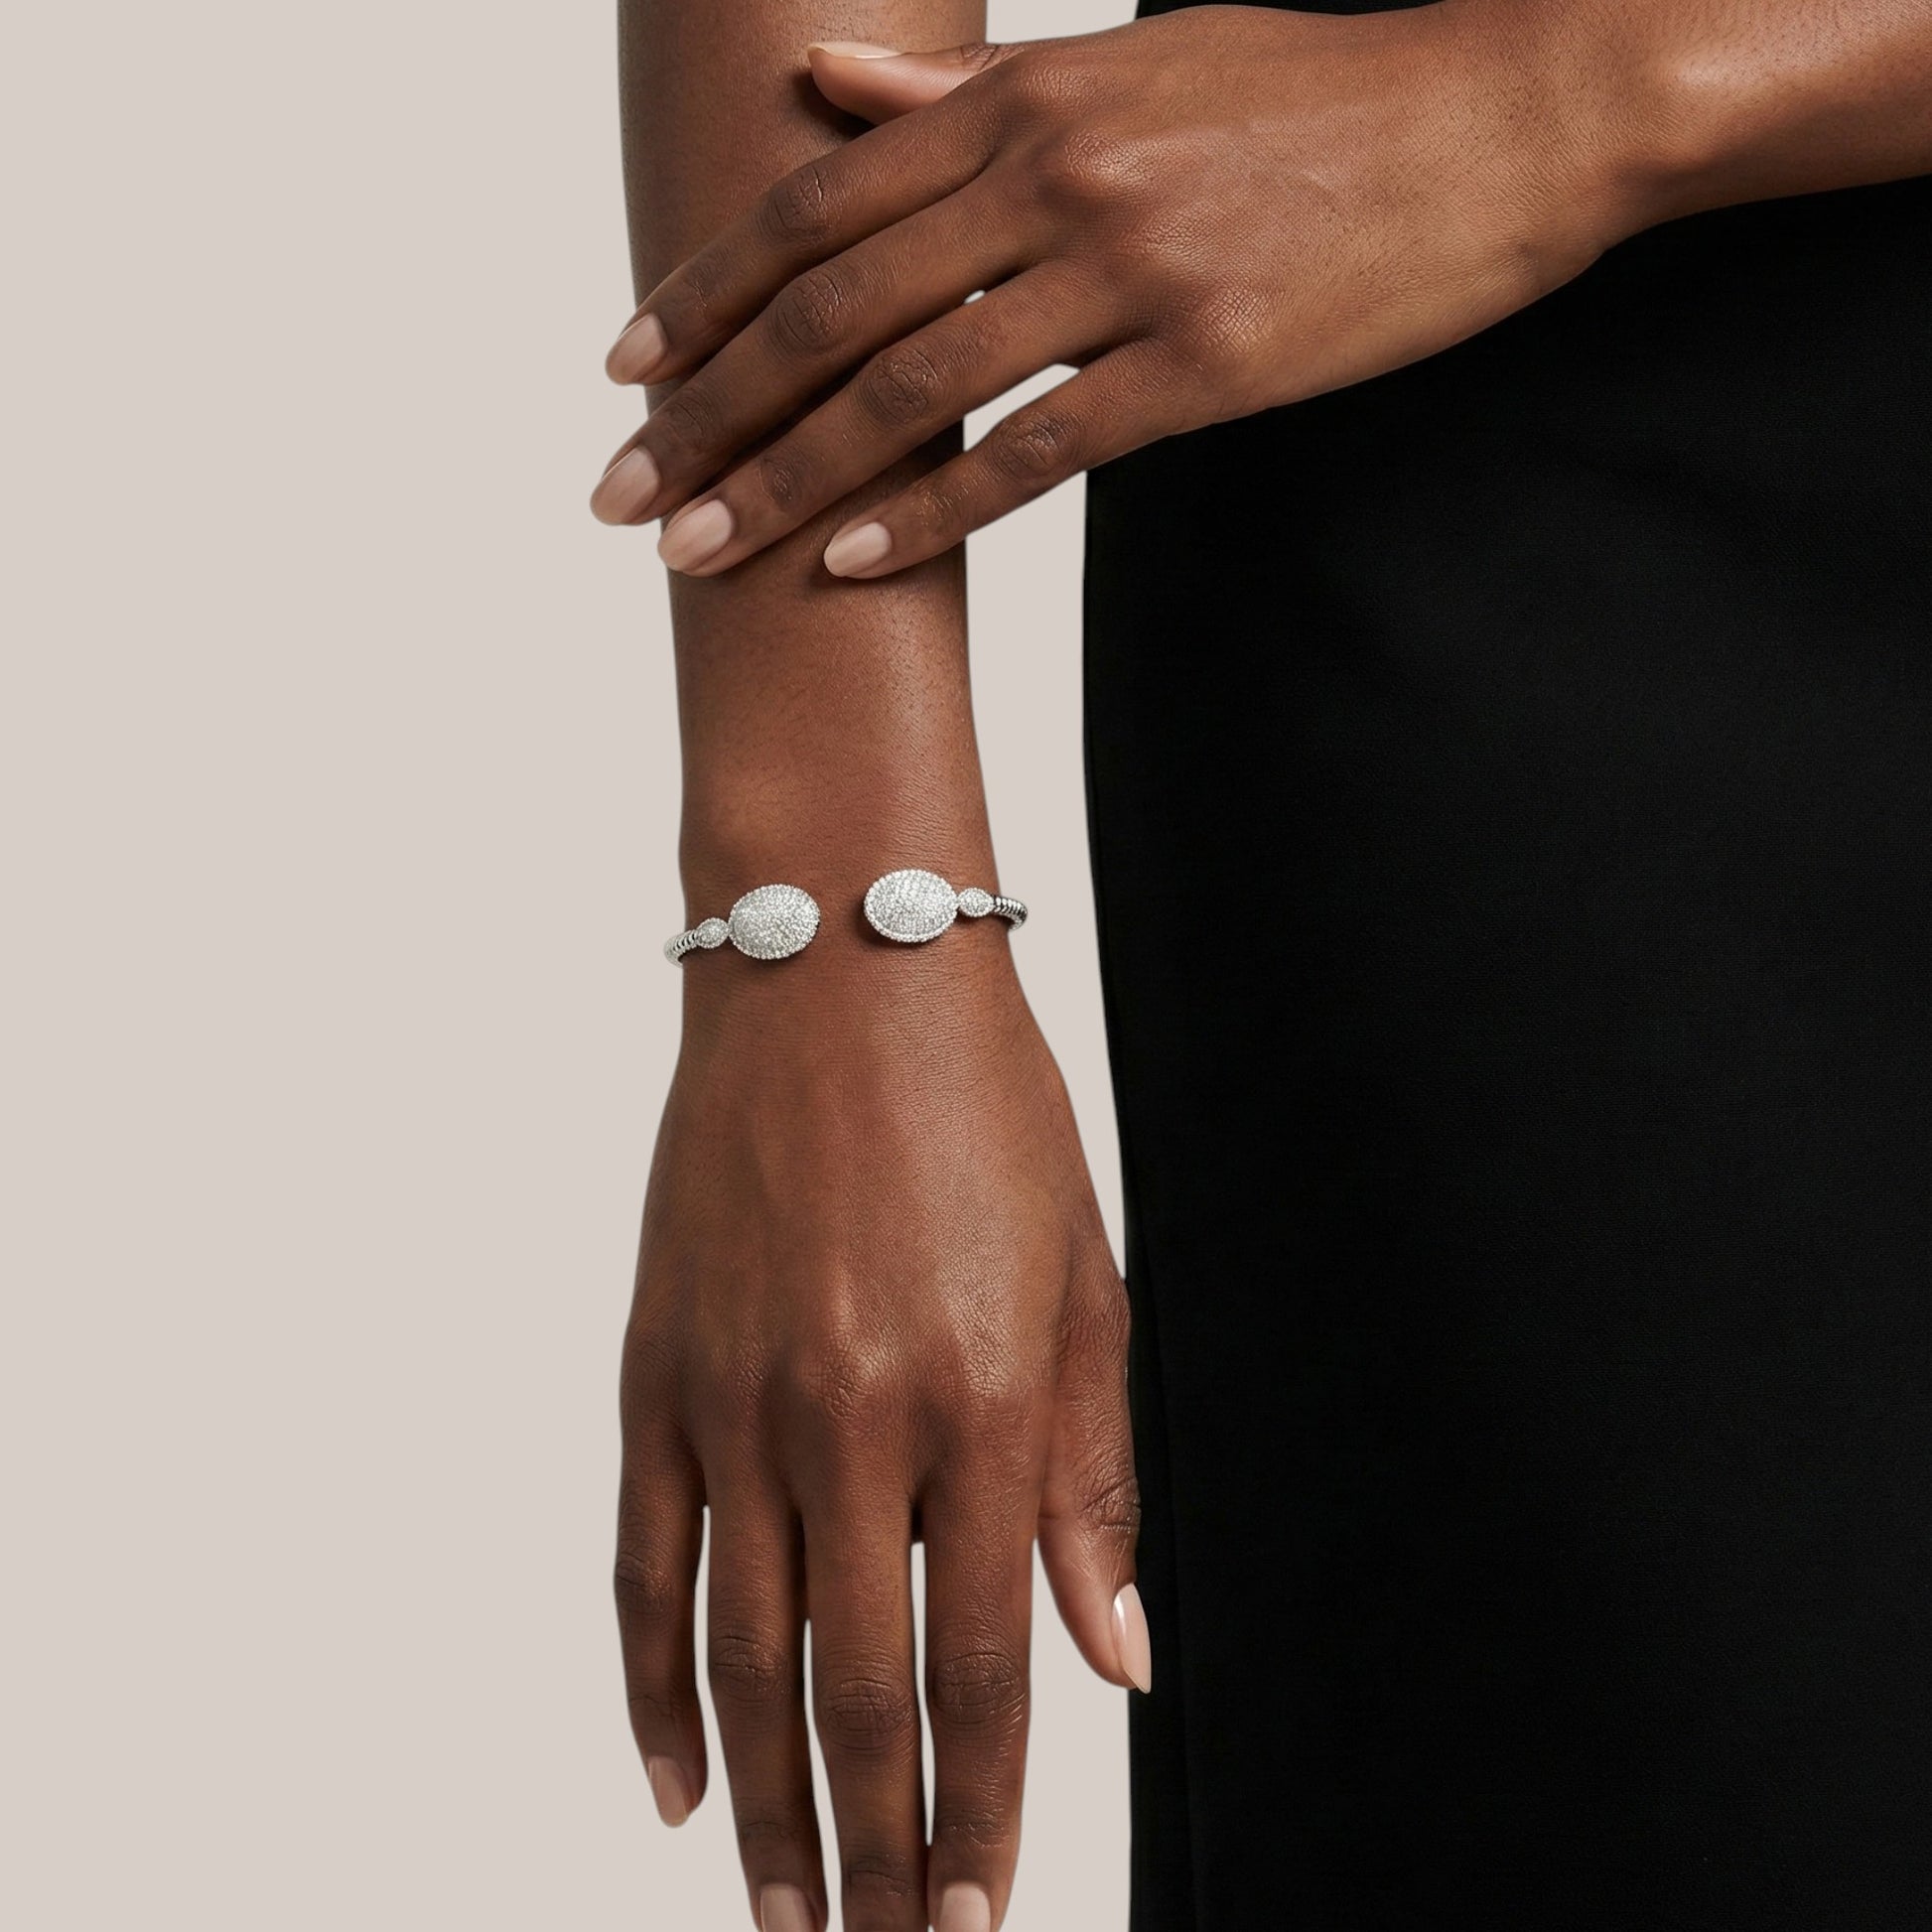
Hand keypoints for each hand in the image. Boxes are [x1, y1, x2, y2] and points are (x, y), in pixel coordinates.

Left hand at [590, 1, 1625, 576]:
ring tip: (702, 554)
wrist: (1504, 113)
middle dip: (713, 412)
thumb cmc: (1313, 89)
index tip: (628, 373)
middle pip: (832, 309)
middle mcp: (1056, 175)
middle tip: (624, 497)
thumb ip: (966, 94)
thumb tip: (830, 91)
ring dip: (790, 480)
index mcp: (1025, 96)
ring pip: (915, 389)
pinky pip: (1038, 451)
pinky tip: (850, 562)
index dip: (707, 294)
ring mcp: (1131, 271)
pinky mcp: (1207, 366)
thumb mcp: (1130, 58)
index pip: (817, 204)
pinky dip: (936, 513)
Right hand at [615, 950, 1144, 1931]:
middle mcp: (852, 1421)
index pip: (986, 1663)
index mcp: (984, 1402)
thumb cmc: (982, 1113)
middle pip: (858, 1692)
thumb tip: (1116, 1652)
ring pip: (744, 1658)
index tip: (981, 1914)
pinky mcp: (656, 1373)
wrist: (839, 970)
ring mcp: (736, 1402)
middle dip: (878, 1851)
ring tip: (784, 1918)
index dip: (987, 1808)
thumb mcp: (1085, 1283)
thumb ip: (1094, 1480)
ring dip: (765, 1810)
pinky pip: (643, 1565)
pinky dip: (651, 1689)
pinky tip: (671, 1783)